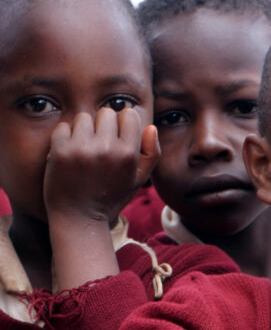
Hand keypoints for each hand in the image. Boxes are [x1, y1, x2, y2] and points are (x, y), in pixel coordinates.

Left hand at [44, 107, 159, 225]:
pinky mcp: (60, 150)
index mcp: (128, 155)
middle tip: (99, 148)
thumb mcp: (137, 180)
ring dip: (83, 131)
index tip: (116, 140)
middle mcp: (106, 149)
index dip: (122, 125)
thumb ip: (151, 154)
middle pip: (106, 112)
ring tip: (84, 152)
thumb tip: (150, 127)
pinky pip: (64, 126)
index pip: (128, 114)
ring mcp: (82, 149)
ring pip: (84, 117)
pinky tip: (70, 155)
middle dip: (102, 126)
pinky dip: (65, 138)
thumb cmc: (110, 196)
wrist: (79, 217)